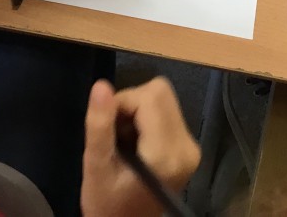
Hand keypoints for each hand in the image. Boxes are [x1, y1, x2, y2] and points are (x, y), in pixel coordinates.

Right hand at [81, 78, 199, 216]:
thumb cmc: (106, 202)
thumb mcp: (95, 165)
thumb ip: (99, 125)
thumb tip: (101, 85)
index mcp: (167, 153)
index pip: (150, 96)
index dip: (123, 102)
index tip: (108, 126)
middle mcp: (187, 146)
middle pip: (160, 93)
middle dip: (131, 104)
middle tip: (115, 133)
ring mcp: (191, 147)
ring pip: (163, 99)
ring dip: (138, 111)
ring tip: (124, 141)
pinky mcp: (188, 147)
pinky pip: (166, 111)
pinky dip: (146, 119)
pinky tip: (136, 144)